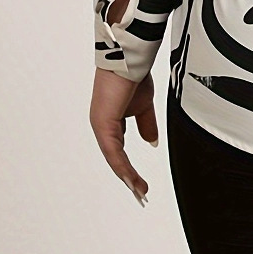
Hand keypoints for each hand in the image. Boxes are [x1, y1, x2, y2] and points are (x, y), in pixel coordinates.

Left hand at [89, 66, 158, 206]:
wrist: (129, 61)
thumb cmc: (133, 78)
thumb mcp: (144, 107)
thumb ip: (146, 125)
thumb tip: (151, 141)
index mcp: (111, 122)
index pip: (118, 151)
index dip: (129, 167)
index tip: (139, 181)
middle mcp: (103, 126)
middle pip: (115, 158)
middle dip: (128, 177)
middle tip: (139, 192)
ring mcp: (101, 125)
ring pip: (113, 158)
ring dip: (126, 175)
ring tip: (138, 190)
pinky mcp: (103, 123)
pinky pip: (113, 150)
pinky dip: (122, 165)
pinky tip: (130, 176)